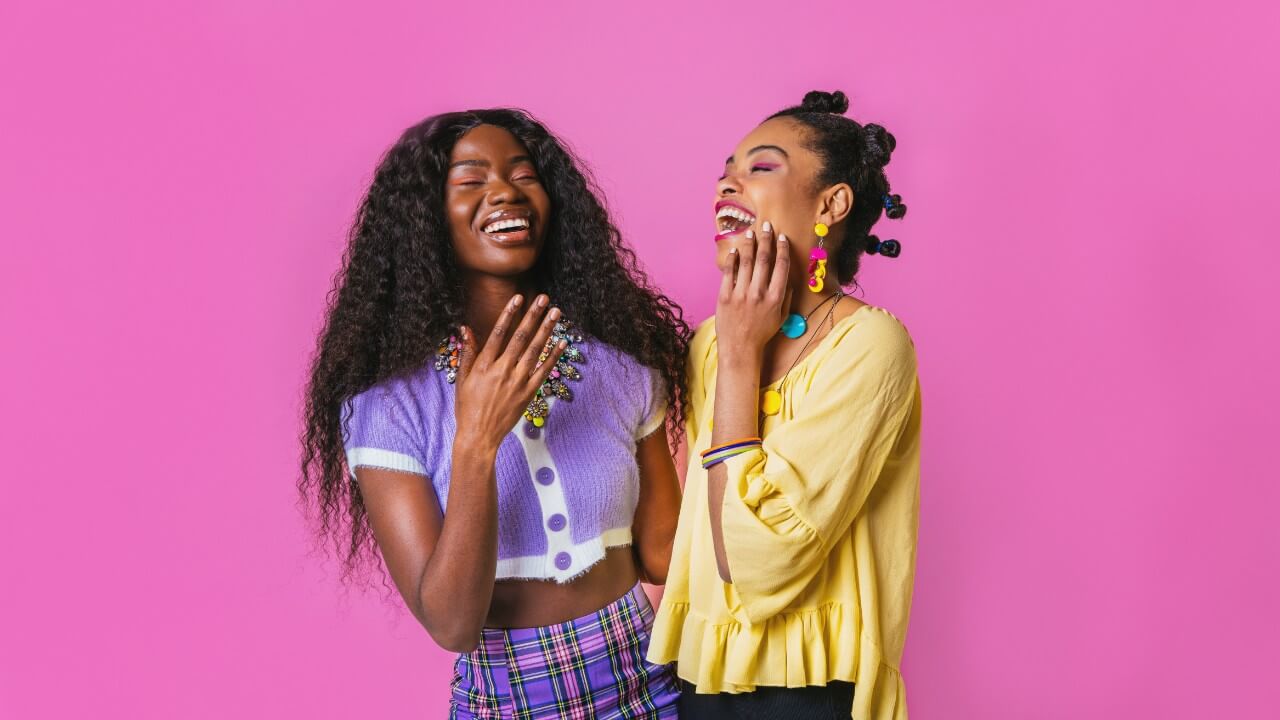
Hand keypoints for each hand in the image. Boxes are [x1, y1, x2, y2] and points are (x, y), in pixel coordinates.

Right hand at [453, 294, 566, 452]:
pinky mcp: (528, 394)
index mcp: (484, 365)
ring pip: (535, 351)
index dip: (509, 314)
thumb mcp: (462, 379)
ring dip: (547, 330)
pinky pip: (543, 371)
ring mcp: (517, 382)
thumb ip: (468, 353)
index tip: (518, 298)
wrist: (479, 436)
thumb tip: (465, 329)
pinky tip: (562, 342)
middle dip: (533, 316)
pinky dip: (553, 356)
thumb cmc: (467, 408)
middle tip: (544, 299)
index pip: (498, 334)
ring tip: (556, 313)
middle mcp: (502, 370)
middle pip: (521, 338)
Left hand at [715, 221, 791, 362]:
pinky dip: (732, 259)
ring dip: (749, 244)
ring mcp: (741, 293)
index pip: (781, 266)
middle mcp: (759, 293)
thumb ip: (785, 297)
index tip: (782, 238)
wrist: (740, 348)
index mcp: (775, 297)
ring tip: (750, 233)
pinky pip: (728, 272)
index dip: (783, 249)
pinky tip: (735, 250)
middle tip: (766, 226)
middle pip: (764, 259)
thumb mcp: (781, 317)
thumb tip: (787, 279)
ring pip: (746, 262)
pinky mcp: (725, 296)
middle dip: (766, 239)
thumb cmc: (762, 334)